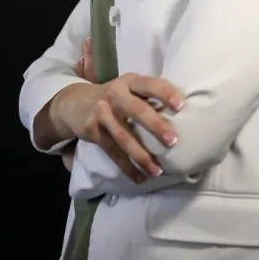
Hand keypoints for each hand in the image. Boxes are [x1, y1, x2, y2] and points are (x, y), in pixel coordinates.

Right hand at [53, 42, 183, 182]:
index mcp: (129, 81)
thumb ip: (148, 94)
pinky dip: (127, 167)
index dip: (164, 93)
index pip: (149, 84)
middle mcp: (115, 94)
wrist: (75, 103)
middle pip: (136, 110)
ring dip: (142, 155)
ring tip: (158, 170)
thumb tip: (183, 110)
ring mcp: (102, 113)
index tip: (181, 105)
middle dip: (155, 125)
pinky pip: (112, 152)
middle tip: (173, 141)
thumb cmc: (115, 96)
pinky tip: (140, 178)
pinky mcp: (93, 132)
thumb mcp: (129, 87)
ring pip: (123, 136)